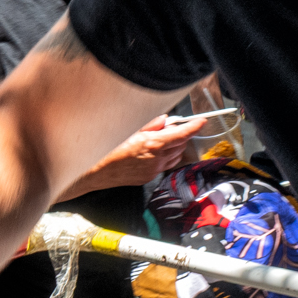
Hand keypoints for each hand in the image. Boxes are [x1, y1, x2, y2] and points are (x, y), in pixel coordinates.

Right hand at [71, 113, 208, 194]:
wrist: (96, 172)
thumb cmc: (107, 148)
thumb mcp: (128, 130)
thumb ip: (150, 125)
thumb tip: (164, 120)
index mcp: (152, 144)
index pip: (181, 134)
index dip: (194, 126)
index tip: (201, 121)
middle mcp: (156, 159)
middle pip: (181, 144)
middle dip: (181, 134)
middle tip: (173, 125)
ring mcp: (154, 170)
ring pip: (175, 156)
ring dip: (175, 146)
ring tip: (163, 137)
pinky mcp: (149, 177)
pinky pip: (166, 164)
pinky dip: (166, 156)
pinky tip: (154, 150)